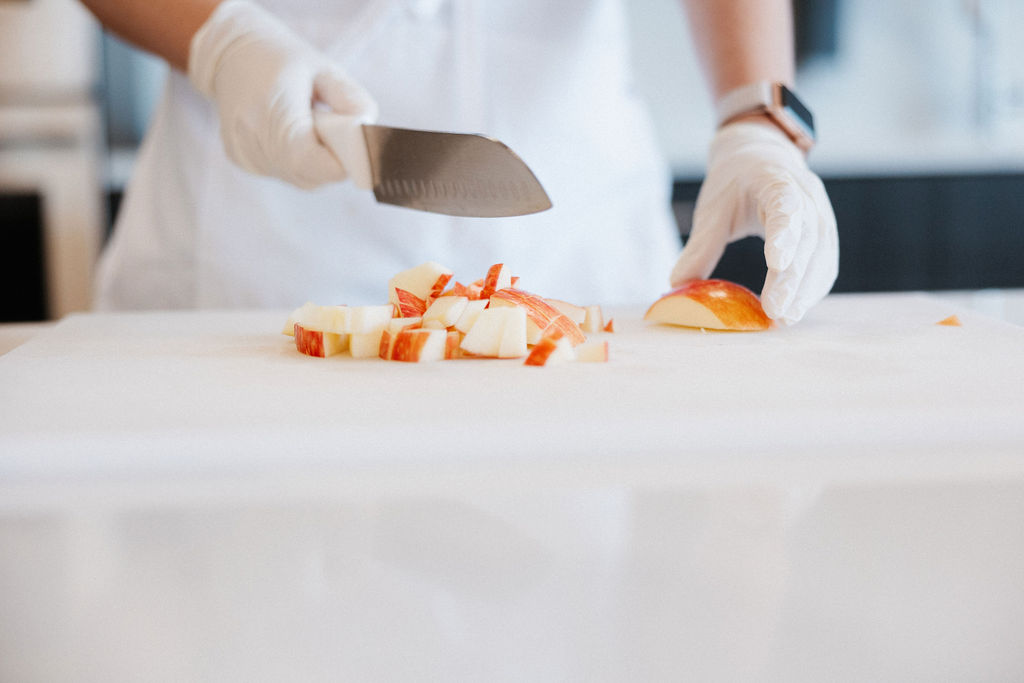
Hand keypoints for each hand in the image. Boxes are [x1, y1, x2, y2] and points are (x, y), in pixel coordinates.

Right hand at [188, 0, 377, 188]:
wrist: (231, 55)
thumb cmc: (281, 59)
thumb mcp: (324, 68)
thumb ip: (351, 101)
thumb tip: (367, 132)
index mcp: (271, 110)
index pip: (309, 160)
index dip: (340, 162)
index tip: (356, 148)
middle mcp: (253, 138)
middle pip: (310, 174)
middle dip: (334, 160)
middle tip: (335, 130)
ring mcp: (246, 155)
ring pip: (301, 178)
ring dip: (318, 161)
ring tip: (310, 125)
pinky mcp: (244, 162)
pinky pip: (287, 173)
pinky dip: (301, 161)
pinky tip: (294, 133)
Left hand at [669, 121, 838, 323]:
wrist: (761, 159)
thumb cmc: (734, 184)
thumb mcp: (713, 209)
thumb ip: (701, 246)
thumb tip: (678, 284)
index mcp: (774, 179)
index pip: (785, 204)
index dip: (783, 233)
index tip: (776, 263)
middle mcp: (806, 194)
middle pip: (806, 237)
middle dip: (792, 277)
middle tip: (776, 311)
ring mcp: (820, 212)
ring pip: (821, 252)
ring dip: (805, 289)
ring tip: (785, 318)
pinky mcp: (824, 232)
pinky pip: (825, 262)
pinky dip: (812, 287)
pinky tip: (797, 308)